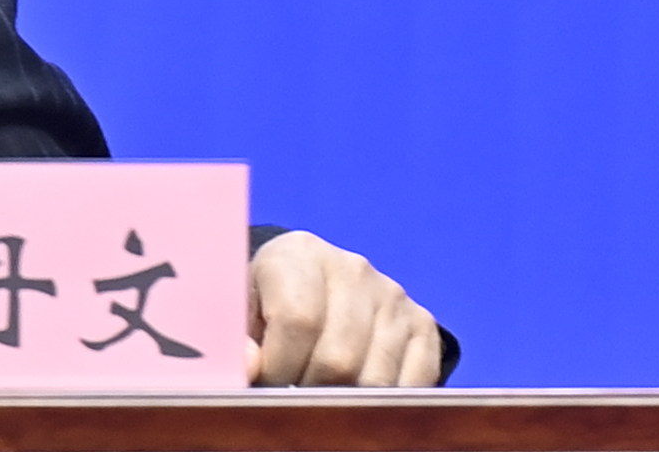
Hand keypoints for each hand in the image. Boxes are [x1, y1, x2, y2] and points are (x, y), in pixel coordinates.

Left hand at [245, 230, 441, 385]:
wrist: (314, 284)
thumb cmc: (267, 302)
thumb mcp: (240, 309)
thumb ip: (236, 337)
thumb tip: (251, 367)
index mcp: (299, 254)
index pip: (297, 321)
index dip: (280, 367)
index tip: (267, 385)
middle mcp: (353, 268)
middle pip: (339, 358)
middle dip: (310, 390)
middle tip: (293, 396)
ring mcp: (393, 296)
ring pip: (376, 380)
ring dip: (345, 401)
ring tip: (319, 392)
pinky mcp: (423, 324)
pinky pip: (413, 385)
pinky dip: (383, 404)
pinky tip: (355, 395)